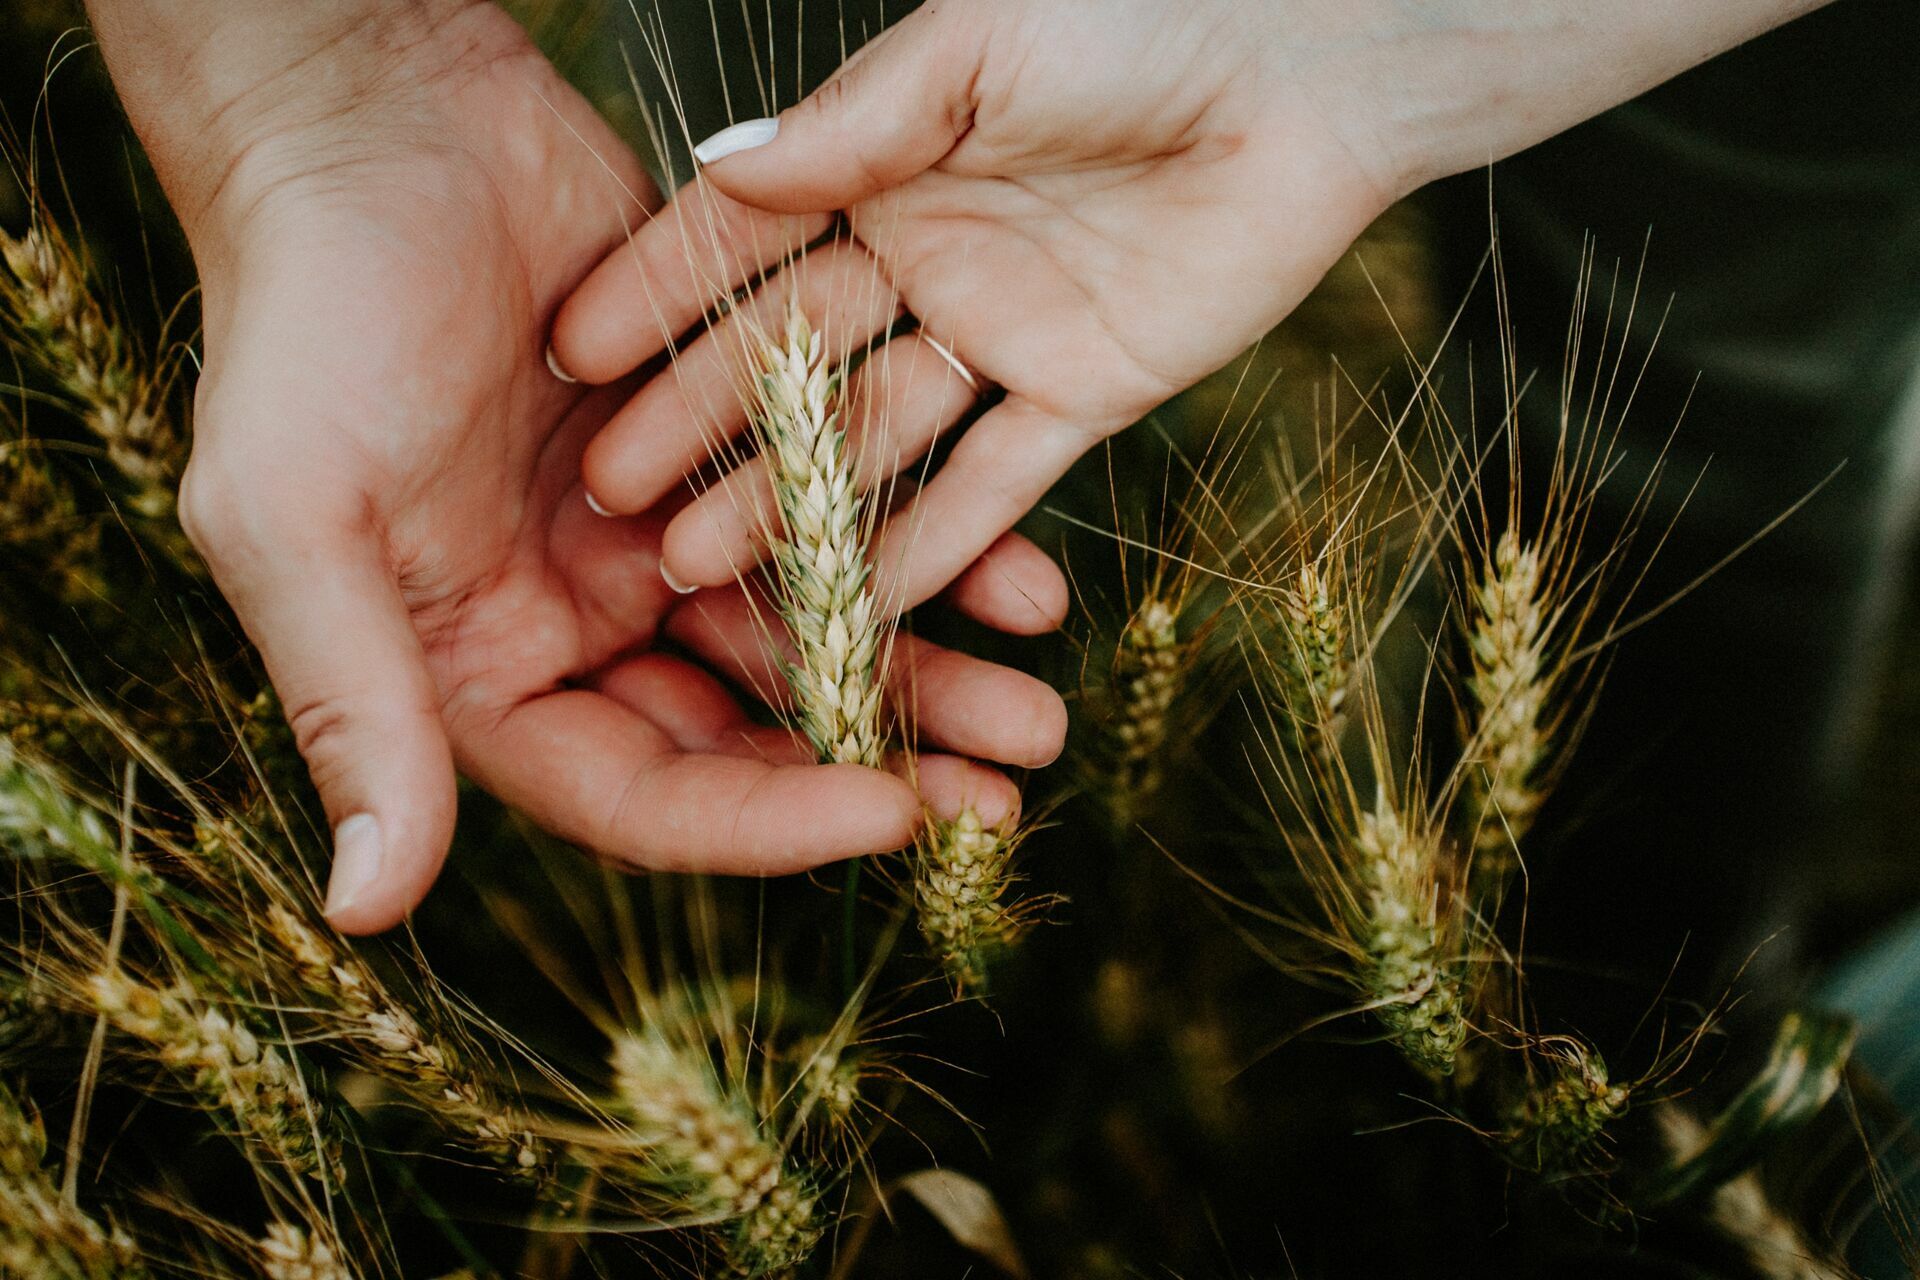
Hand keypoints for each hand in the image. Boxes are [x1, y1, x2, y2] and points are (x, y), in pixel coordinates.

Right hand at [93, 1, 1066, 932]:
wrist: (377, 114)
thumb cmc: (307, 312)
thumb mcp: (297, 518)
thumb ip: (356, 709)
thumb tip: (367, 914)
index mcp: (485, 670)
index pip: (641, 790)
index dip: (767, 820)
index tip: (895, 816)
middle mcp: (579, 618)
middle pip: (748, 729)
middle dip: (875, 763)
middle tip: (1003, 794)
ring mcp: (658, 527)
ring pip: (811, 625)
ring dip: (923, 667)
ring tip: (1035, 700)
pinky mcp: (723, 434)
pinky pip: (836, 507)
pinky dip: (919, 538)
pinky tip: (1015, 570)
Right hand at [549, 0, 1830, 607]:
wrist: (1311, 66)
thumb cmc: (1140, 18)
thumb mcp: (977, 49)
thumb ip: (857, 122)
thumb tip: (722, 167)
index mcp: (882, 164)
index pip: (743, 242)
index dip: (658, 298)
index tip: (571, 359)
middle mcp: (925, 255)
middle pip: (792, 358)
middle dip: (702, 427)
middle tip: (614, 503)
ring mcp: (999, 333)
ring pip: (876, 433)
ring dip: (794, 501)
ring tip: (699, 568)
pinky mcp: (1082, 394)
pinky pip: (995, 479)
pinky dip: (935, 541)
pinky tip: (860, 598)